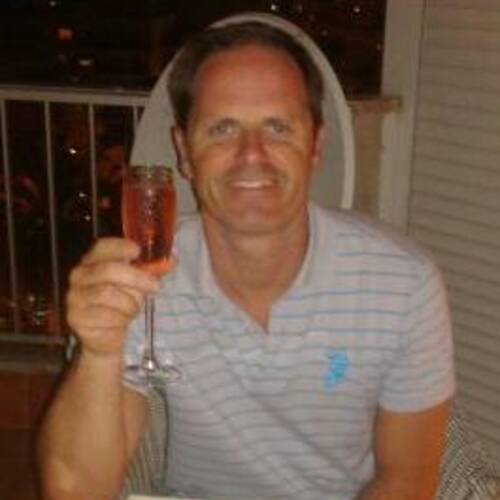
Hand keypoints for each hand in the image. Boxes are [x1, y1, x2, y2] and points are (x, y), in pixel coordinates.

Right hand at [66, 238, 162, 356]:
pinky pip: (105, 315)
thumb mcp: (137, 284)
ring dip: (130, 302)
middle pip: (108, 270)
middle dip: (136, 278)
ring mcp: (75, 297)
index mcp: (93, 261)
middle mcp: (80, 276)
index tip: (138, 251)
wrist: (105, 336)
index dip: (120, 247)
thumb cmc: (121, 303)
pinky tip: (122, 320)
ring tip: (134, 309)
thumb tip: (172, 259)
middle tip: (155, 286)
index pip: (102, 247)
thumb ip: (151, 271)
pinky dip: (121, 319)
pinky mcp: (76, 318)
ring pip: (108, 294)